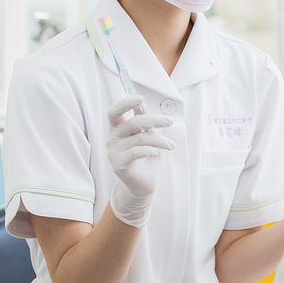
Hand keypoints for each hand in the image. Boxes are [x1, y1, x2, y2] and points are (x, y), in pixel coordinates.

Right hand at [106, 96, 174, 226]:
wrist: (144, 184)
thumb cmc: (146, 157)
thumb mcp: (148, 136)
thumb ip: (144, 121)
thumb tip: (142, 105)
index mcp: (116, 129)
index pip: (114, 111)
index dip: (125, 103)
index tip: (141, 98)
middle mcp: (112, 139)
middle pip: (132, 123)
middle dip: (154, 120)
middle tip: (169, 122)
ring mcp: (113, 152)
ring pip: (139, 138)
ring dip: (159, 140)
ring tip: (171, 145)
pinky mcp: (118, 165)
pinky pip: (135, 153)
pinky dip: (149, 150)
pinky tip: (158, 153)